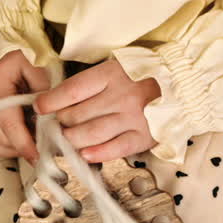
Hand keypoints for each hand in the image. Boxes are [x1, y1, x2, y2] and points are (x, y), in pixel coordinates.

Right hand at [0, 50, 50, 160]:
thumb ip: (43, 87)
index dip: (26, 146)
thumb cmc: (8, 52)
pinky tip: (12, 142)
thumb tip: (52, 112)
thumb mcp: (31, 63)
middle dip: (21, 150)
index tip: (39, 158)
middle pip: (1, 141)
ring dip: (8, 150)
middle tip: (41, 150)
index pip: (12, 129)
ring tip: (27, 146)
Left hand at [35, 60, 160, 163]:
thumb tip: (56, 98)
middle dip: (60, 123)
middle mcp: (120, 96)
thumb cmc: (141, 75)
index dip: (50, 101)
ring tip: (66, 139)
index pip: (71, 91)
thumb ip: (90, 83)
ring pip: (91, 133)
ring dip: (72, 140)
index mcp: (110, 75)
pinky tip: (85, 154)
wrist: (183, 84)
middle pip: (76, 115)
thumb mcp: (115, 68)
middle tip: (54, 126)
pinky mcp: (144, 136)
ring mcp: (133, 117)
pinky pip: (116, 148)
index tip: (39, 107)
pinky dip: (97, 153)